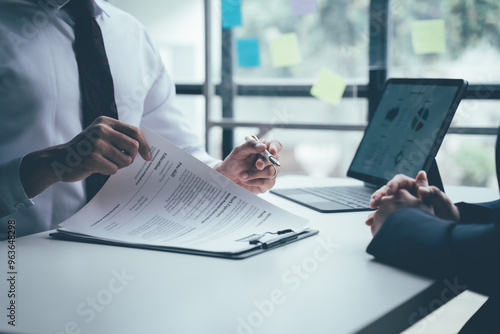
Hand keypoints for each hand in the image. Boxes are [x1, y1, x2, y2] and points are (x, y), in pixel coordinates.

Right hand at [20, 117, 151, 197]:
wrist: (58, 160)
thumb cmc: (85, 149)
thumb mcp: (100, 135)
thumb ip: (119, 137)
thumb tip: (145, 149)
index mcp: (105, 122)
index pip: (134, 131)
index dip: (145, 145)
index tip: (149, 156)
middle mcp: (101, 130)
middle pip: (133, 146)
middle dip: (131, 157)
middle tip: (122, 161)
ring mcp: (96, 144)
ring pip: (125, 160)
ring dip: (119, 165)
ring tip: (106, 162)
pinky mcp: (92, 159)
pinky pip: (114, 169)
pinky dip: (108, 171)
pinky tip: (97, 167)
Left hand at [214, 138, 281, 193]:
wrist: (227, 178)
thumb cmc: (233, 163)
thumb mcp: (238, 152)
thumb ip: (249, 146)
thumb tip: (263, 146)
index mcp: (263, 148)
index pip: (275, 145)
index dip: (275, 147)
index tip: (272, 151)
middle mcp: (268, 160)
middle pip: (274, 159)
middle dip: (265, 162)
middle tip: (257, 165)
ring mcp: (269, 172)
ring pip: (270, 172)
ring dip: (255, 174)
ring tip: (242, 175)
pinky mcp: (267, 184)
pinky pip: (266, 182)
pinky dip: (254, 181)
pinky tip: (245, 180)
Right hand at [366, 171, 459, 232]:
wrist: (445, 230)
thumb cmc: (446, 213)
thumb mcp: (442, 202)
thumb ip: (433, 193)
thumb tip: (423, 188)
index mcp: (414, 187)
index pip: (400, 181)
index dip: (393, 184)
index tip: (390, 191)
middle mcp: (404, 194)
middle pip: (388, 191)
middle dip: (379, 196)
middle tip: (375, 203)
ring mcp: (398, 205)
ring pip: (383, 203)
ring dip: (375, 207)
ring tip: (371, 214)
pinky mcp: (395, 216)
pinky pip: (383, 215)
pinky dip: (375, 218)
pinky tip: (370, 221)